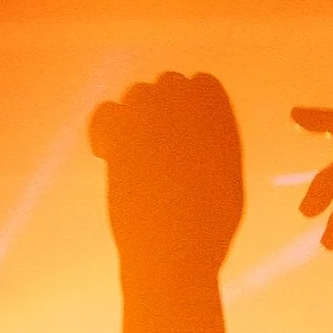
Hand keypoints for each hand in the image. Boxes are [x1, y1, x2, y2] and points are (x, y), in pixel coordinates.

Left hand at [90, 72, 242, 281]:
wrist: (175, 249)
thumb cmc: (206, 230)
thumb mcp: (227, 184)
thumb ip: (217, 149)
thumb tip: (206, 138)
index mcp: (223, 120)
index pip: (203, 82)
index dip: (190, 103)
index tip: (183, 131)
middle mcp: (191, 107)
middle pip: (168, 83)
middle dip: (161, 109)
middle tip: (155, 145)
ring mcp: (155, 115)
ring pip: (136, 94)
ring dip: (134, 118)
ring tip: (135, 157)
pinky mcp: (121, 132)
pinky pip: (106, 110)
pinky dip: (105, 129)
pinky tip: (108, 156)